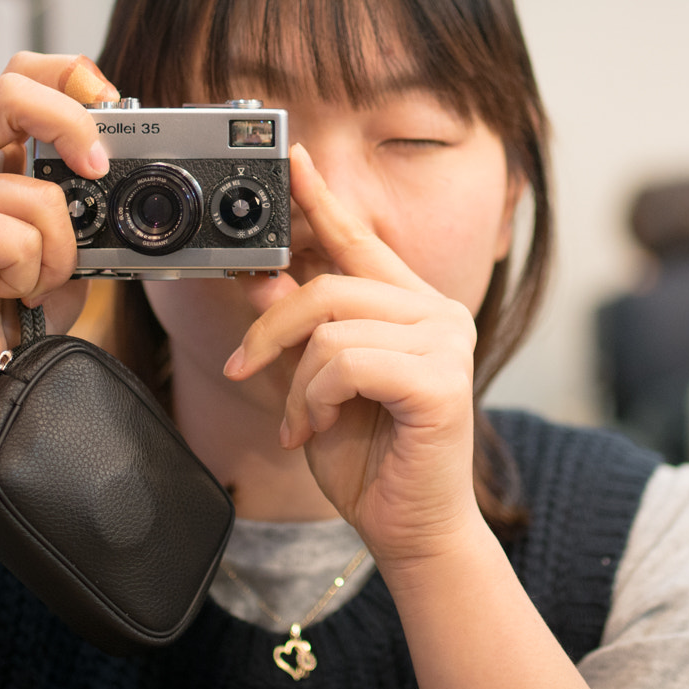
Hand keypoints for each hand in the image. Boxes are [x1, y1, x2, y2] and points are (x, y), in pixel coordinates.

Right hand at [0, 52, 116, 420]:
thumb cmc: (9, 304)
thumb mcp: (58, 237)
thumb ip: (77, 196)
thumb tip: (123, 167)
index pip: (22, 73)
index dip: (71, 75)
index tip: (112, 105)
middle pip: (14, 90)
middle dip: (74, 125)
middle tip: (98, 170)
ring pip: (41, 194)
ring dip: (59, 253)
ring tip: (28, 280)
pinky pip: (20, 240)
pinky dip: (32, 276)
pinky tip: (0, 291)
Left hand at [224, 144, 486, 567]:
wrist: (410, 529)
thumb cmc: (371, 458)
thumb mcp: (319, 381)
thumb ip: (303, 329)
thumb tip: (266, 277)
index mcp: (415, 307)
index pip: (363, 241)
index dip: (324, 200)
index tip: (294, 159)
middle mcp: (439, 314)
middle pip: (330, 284)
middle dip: (272, 328)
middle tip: (241, 368)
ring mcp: (446, 344)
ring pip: (332, 327)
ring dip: (297, 383)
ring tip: (304, 421)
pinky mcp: (441, 381)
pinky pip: (346, 362)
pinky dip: (316, 399)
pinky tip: (320, 429)